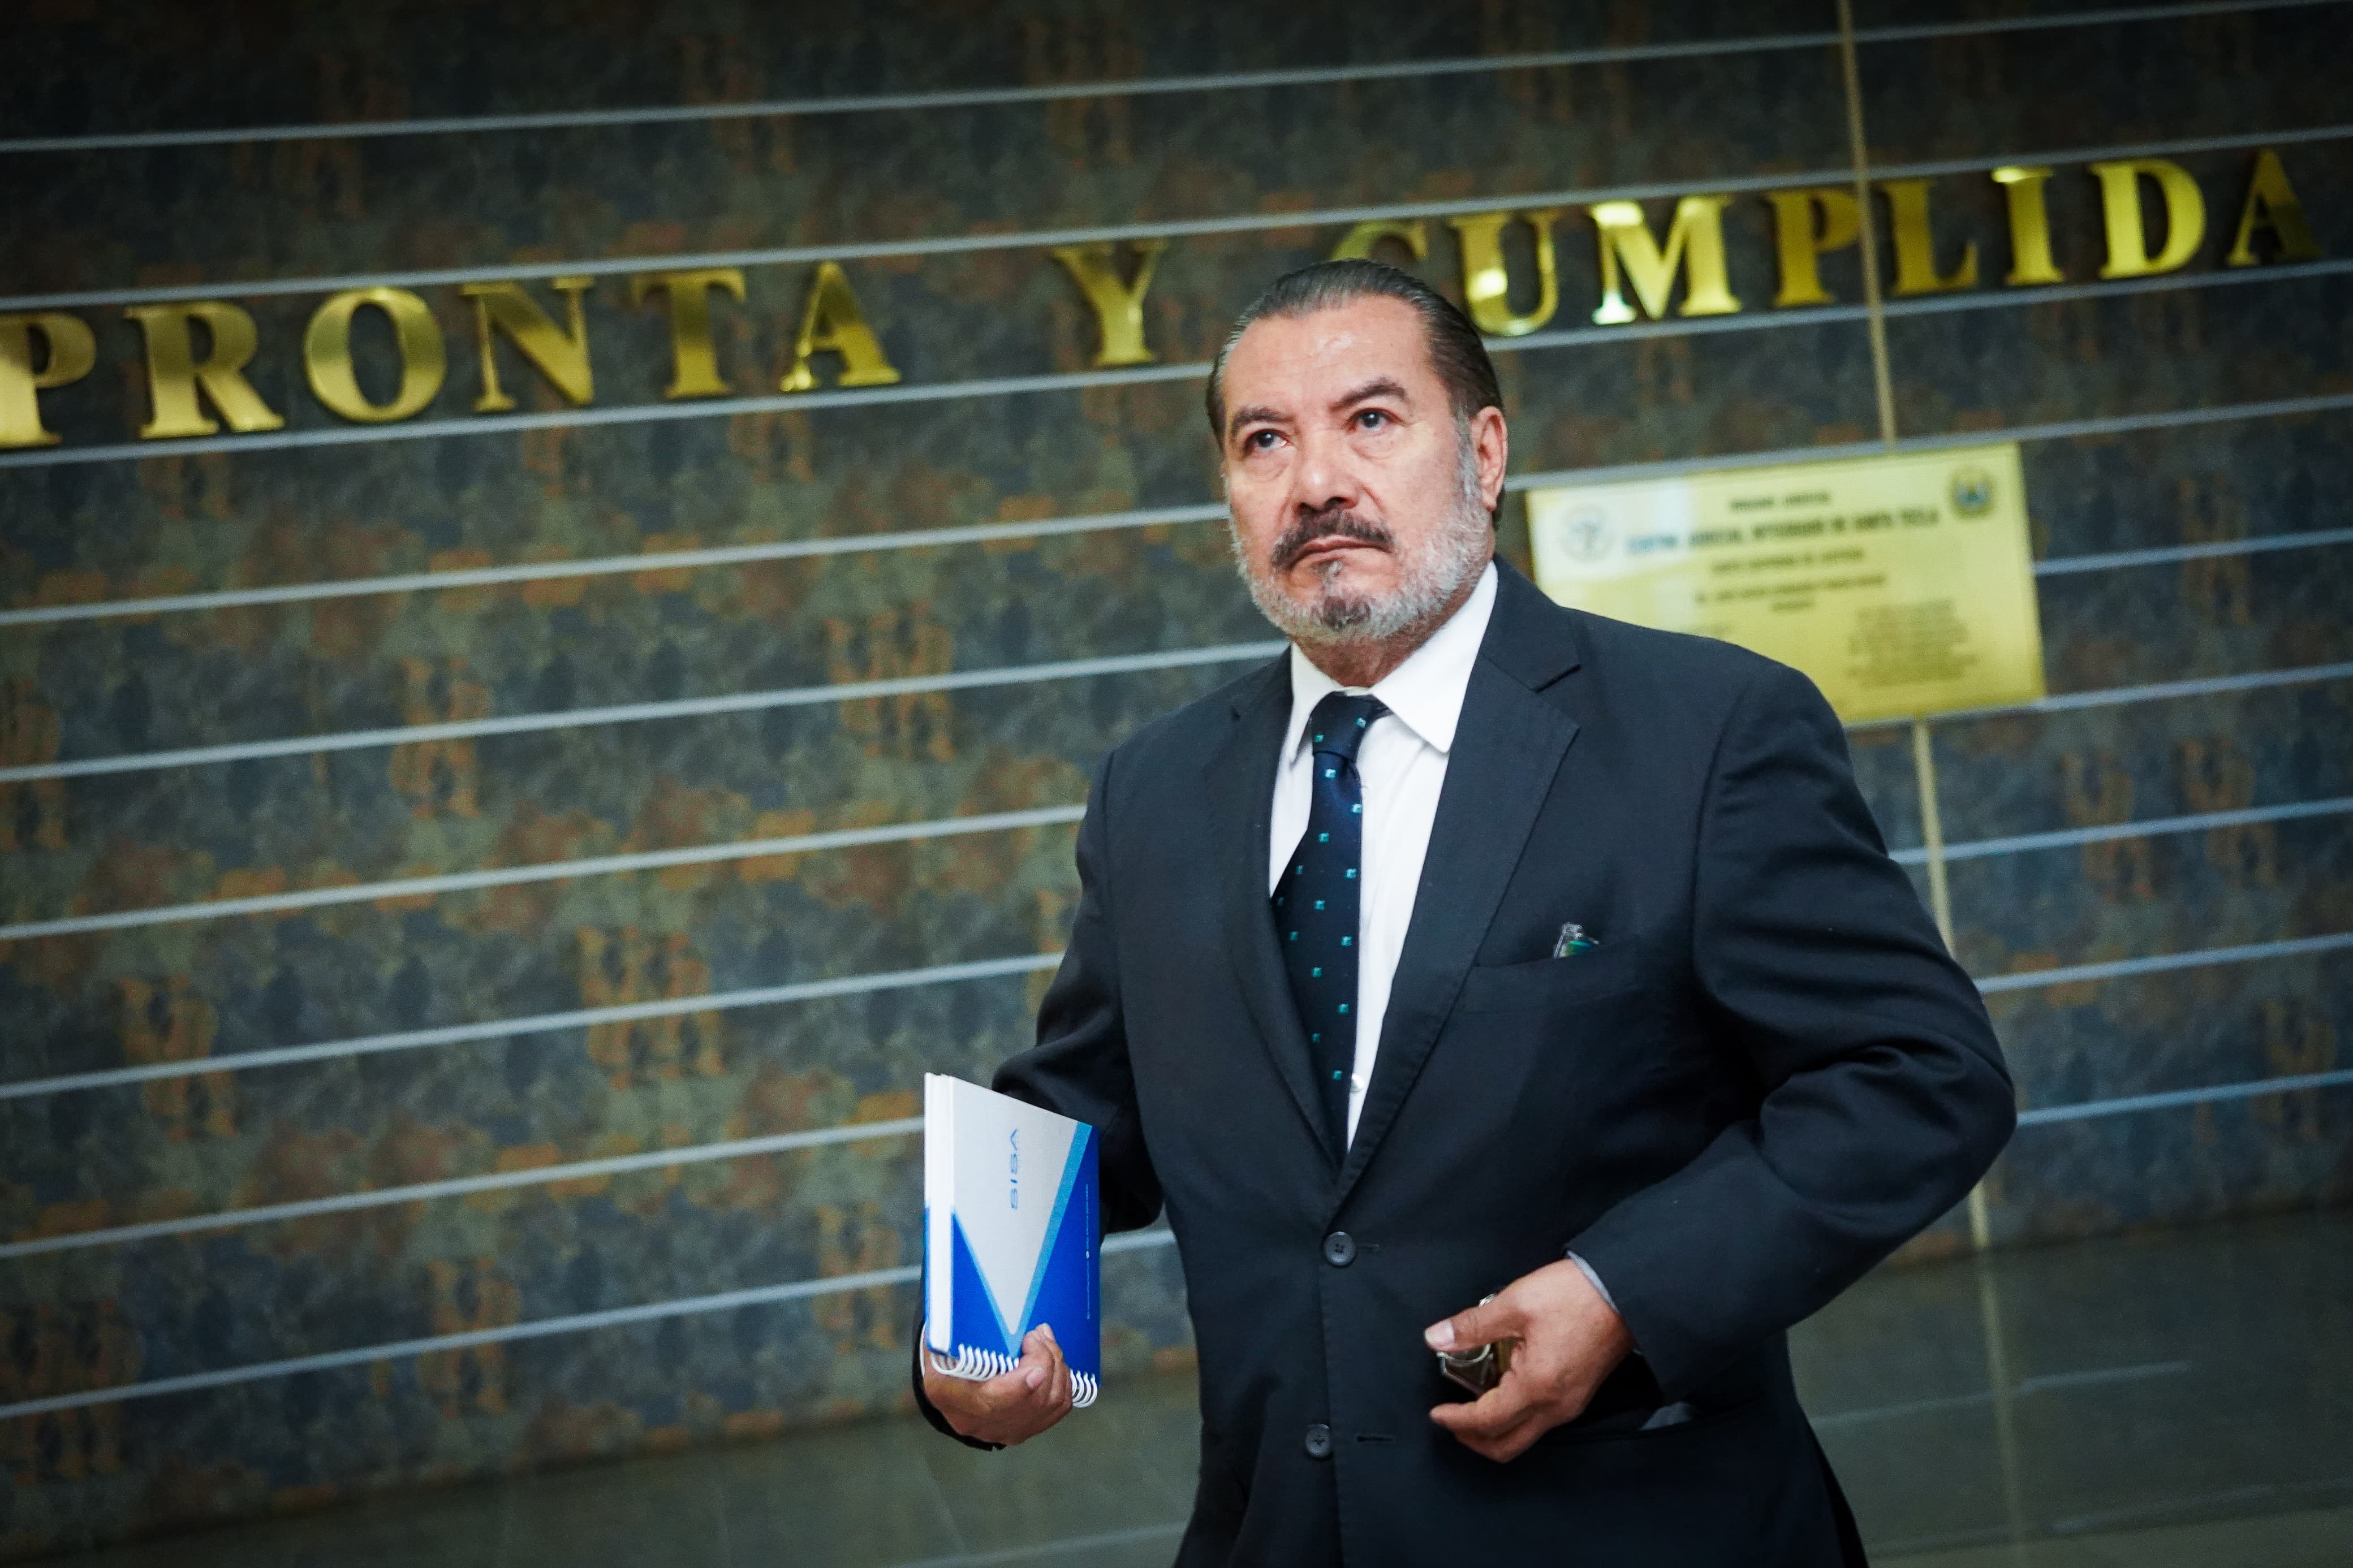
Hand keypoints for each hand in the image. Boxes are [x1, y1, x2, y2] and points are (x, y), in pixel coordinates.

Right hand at [921, 1323, 1075, 1446]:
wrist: (947, 1382)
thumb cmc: (946, 1353)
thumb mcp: (941, 1336)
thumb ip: (955, 1330)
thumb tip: (972, 1313)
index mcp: (949, 1395)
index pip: (991, 1400)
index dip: (1019, 1384)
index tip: (1033, 1356)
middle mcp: (976, 1421)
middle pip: (1031, 1400)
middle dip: (1045, 1359)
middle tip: (1037, 1334)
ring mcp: (1001, 1429)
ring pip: (1050, 1403)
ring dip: (1056, 1366)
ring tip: (1045, 1341)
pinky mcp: (1022, 1429)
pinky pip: (1058, 1408)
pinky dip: (1062, 1380)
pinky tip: (1053, 1361)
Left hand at [1424, 1258, 1633, 1461]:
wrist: (1624, 1292)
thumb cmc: (1574, 1295)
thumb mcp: (1515, 1303)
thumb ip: (1472, 1326)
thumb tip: (1435, 1338)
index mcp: (1536, 1387)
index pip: (1487, 1421)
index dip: (1456, 1420)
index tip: (1435, 1412)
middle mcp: (1556, 1407)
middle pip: (1507, 1445)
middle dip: (1473, 1440)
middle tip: (1449, 1421)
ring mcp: (1571, 1404)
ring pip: (1524, 1436)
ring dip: (1494, 1430)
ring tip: (1471, 1406)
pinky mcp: (1578, 1395)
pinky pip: (1540, 1421)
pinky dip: (1514, 1417)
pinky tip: (1501, 1391)